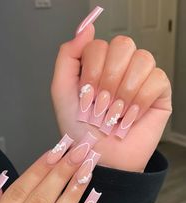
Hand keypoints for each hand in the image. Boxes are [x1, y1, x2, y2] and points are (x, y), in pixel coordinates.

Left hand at [51, 23, 171, 171]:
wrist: (99, 155)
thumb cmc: (79, 128)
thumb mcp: (62, 90)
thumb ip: (68, 56)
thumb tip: (87, 28)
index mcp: (98, 65)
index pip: (99, 45)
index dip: (91, 72)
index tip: (86, 97)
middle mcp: (120, 67)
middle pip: (123, 45)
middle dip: (108, 80)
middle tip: (101, 105)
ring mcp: (140, 78)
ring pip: (142, 59)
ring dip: (124, 92)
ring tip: (115, 113)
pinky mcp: (158, 92)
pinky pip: (157, 79)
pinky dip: (140, 101)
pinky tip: (130, 116)